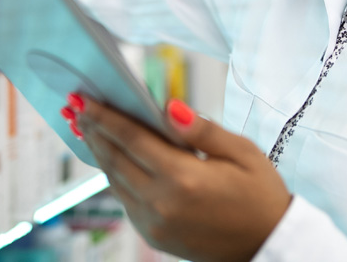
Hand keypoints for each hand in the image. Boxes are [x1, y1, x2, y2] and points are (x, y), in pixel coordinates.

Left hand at [62, 94, 291, 261]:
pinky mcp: (154, 236)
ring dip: (100, 152)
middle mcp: (162, 204)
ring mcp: (155, 224)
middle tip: (78, 107)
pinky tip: (114, 157)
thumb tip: (168, 107)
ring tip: (90, 127)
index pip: (132, 139)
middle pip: (115, 159)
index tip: (86, 99)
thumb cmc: (260, 194)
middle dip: (95, 131)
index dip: (105, 117)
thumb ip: (201, 129)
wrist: (268, 245)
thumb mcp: (241, 152)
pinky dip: (115, 174)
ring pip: (115, 180)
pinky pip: (125, 199)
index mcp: (184, 179)